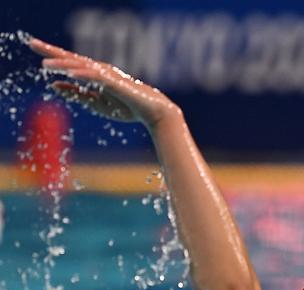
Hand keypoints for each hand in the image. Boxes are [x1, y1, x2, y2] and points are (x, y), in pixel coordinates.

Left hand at [29, 38, 177, 129]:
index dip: (53, 56)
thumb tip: (53, 84)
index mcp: (94, 74)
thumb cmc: (127, 107)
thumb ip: (76, 93)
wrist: (152, 112)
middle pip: (72, 58)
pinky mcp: (116, 83)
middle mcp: (100, 70)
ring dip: (63, 64)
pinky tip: (69, 72)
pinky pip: (96, 77)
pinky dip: (83, 74)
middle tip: (31, 42)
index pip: (70, 63)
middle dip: (51, 51)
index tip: (34, 49)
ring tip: (44, 64)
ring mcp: (108, 75)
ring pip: (81, 66)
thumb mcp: (96, 103)